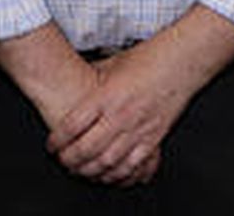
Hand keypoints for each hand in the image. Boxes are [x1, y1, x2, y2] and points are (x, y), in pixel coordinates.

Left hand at [48, 42, 195, 185]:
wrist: (181, 61)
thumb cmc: (149, 59)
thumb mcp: (112, 64)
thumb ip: (93, 78)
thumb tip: (76, 82)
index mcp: (107, 96)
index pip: (72, 125)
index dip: (57, 140)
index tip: (52, 145)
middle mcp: (121, 115)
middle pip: (86, 148)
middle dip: (70, 160)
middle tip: (63, 161)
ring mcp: (138, 128)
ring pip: (108, 162)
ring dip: (90, 171)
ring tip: (81, 170)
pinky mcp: (154, 137)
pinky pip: (133, 165)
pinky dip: (119, 173)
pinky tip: (110, 173)